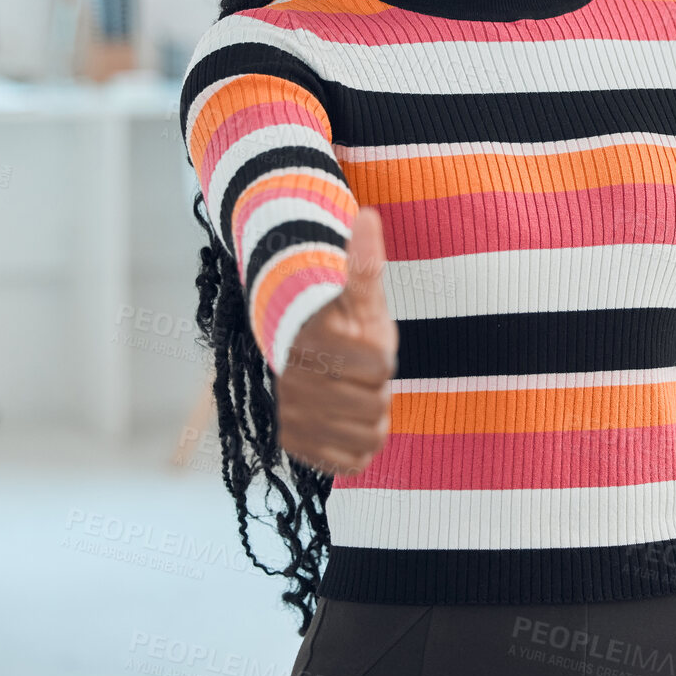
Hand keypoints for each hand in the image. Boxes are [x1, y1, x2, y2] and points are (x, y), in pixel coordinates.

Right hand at [276, 207, 398, 479]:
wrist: (301, 356)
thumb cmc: (341, 320)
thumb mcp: (359, 293)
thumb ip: (365, 260)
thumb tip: (368, 214)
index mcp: (315, 344)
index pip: (382, 369)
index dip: (381, 357)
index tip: (361, 344)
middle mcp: (296, 385)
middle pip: (376, 405)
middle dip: (376, 389)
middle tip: (357, 373)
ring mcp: (293, 419)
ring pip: (369, 435)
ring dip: (370, 418)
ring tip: (352, 394)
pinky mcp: (296, 447)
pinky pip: (353, 461)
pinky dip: (358, 447)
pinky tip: (345, 423)